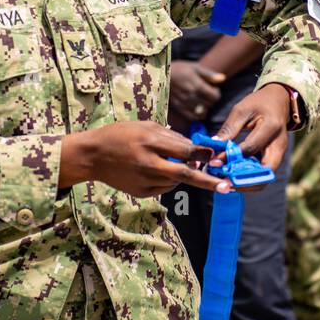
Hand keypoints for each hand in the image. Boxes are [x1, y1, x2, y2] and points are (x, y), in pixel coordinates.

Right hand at [60, 120, 231, 196]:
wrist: (94, 156)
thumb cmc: (121, 135)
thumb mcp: (145, 127)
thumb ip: (171, 138)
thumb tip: (195, 150)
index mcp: (151, 143)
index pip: (185, 151)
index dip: (202, 155)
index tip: (215, 157)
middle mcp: (149, 164)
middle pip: (186, 175)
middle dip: (208, 181)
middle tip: (226, 187)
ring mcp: (145, 181)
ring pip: (176, 181)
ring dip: (183, 174)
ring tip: (170, 161)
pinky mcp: (142, 193)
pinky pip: (165, 188)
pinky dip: (168, 179)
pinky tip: (155, 169)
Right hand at [169, 61, 225, 122]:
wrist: (161, 75)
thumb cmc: (179, 69)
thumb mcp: (195, 67)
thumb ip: (209, 74)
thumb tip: (223, 79)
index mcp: (197, 85)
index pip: (215, 97)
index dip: (216, 93)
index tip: (213, 88)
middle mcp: (192, 96)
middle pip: (210, 104)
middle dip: (211, 99)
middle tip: (206, 93)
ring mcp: (185, 103)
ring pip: (202, 112)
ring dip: (205, 107)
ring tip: (201, 100)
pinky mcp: (179, 108)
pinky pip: (192, 117)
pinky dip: (197, 115)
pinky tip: (196, 108)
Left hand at [214, 83, 292, 178]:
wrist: (278, 102)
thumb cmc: (258, 103)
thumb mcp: (241, 110)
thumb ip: (229, 129)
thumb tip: (213, 146)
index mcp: (271, 126)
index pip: (250, 148)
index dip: (232, 157)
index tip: (214, 163)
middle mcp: (279, 143)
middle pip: (266, 171)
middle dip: (246, 181)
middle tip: (225, 182)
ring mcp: (280, 152)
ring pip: (267, 177)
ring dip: (248, 183)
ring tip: (227, 182)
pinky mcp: (276, 158)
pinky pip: (264, 174)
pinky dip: (250, 178)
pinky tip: (235, 177)